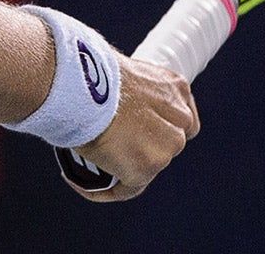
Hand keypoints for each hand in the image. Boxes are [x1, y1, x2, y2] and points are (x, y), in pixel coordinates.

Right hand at [65, 56, 198, 201]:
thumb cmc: (92, 73)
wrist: (83, 85)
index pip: (181, 119)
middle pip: (166, 145)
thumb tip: (118, 108)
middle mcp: (179, 119)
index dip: (161, 128)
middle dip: (142, 148)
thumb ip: (134, 95)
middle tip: (112, 146)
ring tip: (96, 165)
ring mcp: (165, 145)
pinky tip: (86, 185)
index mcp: (175, 88)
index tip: (141, 131)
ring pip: (148, 168)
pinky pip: (127, 188)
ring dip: (126, 169)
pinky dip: (107, 191)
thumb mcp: (126, 73)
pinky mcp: (146, 167)